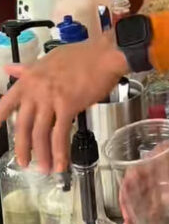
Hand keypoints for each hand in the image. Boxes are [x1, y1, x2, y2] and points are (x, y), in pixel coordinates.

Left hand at [0, 36, 127, 172]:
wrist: (104, 55)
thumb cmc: (82, 55)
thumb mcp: (48, 59)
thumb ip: (28, 69)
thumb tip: (11, 69)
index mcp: (29, 79)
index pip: (6, 103)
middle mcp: (35, 90)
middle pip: (22, 125)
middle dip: (22, 147)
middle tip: (24, 162)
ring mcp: (50, 98)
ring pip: (40, 133)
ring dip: (42, 154)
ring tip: (44, 168)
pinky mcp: (67, 106)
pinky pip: (60, 134)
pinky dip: (60, 152)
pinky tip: (61, 163)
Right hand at [120, 112, 168, 223]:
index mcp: (159, 156)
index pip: (135, 172)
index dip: (127, 190)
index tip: (126, 207)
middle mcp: (160, 168)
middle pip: (139, 187)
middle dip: (131, 205)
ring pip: (150, 195)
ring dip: (142, 210)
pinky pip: (165, 200)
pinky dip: (157, 211)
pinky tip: (153, 223)